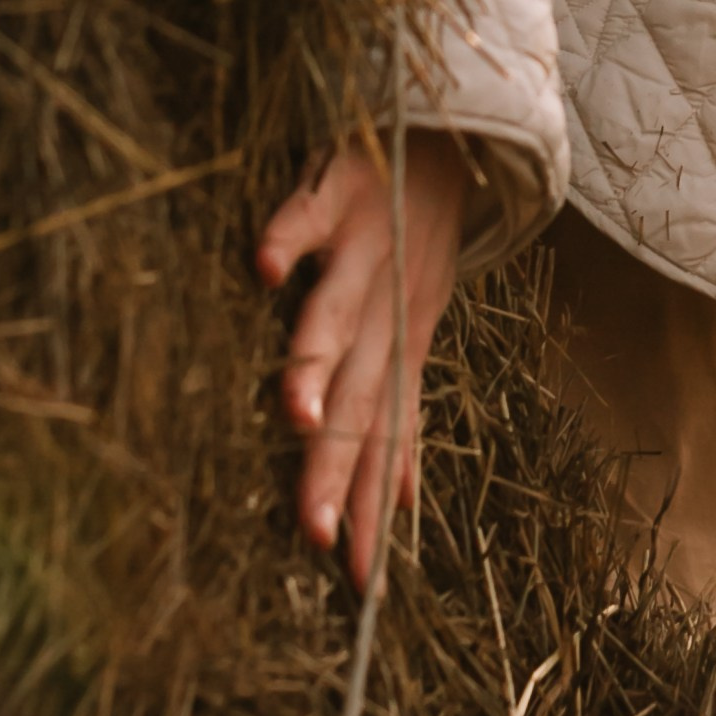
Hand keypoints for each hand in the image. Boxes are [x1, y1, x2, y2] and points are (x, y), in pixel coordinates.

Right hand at [257, 132, 470, 587]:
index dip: (373, 507)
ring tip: (296, 413)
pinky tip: (263, 267)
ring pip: (341, 312)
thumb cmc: (419, 247)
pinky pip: (310, 214)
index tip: (356, 581)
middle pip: (362, 393)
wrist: (453, 134)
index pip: (388, 440)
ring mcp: (369, 247)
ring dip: (319, 359)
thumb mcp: (420, 335)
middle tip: (315, 529)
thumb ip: (402, 417)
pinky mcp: (343, 188)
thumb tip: (408, 505)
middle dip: (339, 463)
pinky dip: (291, 237)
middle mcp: (391, 305)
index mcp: (405, 345)